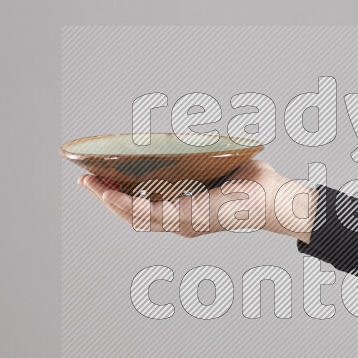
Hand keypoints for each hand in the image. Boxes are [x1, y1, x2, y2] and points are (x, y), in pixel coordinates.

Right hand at [78, 160, 317, 242]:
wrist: (272, 196)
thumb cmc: (252, 182)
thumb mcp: (216, 165)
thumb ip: (197, 155)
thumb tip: (185, 135)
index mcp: (185, 210)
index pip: (145, 206)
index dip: (119, 196)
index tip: (99, 179)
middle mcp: (180, 221)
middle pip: (132, 214)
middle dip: (105, 197)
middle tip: (84, 180)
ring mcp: (181, 222)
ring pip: (133, 216)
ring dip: (107, 201)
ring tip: (88, 184)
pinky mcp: (185, 219)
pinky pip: (147, 214)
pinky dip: (124, 204)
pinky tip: (109, 193)